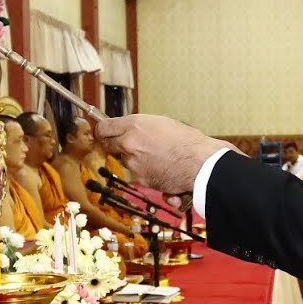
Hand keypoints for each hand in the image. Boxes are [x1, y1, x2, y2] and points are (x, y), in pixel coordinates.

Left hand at [96, 114, 235, 195]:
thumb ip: (140, 127)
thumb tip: (129, 130)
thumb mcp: (161, 123)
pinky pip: (140, 174)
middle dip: (116, 145)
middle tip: (129, 144)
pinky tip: (163, 167)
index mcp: (134, 125)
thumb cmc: (187, 141)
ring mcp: (134, 164)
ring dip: (136, 159)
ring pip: (126, 160)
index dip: (101, 130)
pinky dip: (148, 172)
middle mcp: (129, 144)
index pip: (103, 128)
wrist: (201, 163)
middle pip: (109, 145)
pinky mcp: (142, 179)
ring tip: (158, 156)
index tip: (101, 132)